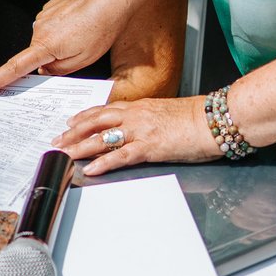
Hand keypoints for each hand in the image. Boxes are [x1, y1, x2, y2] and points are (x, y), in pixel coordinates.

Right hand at [0, 0, 122, 95]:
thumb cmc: (100, 26)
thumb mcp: (83, 60)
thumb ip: (58, 71)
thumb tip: (44, 72)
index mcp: (45, 46)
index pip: (16, 68)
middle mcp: (39, 29)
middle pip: (37, 56)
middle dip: (51, 61)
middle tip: (76, 55)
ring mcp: (43, 17)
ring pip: (46, 42)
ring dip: (59, 45)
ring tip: (83, 37)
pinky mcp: (49, 8)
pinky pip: (52, 27)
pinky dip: (62, 32)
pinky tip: (79, 26)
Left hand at [56, 95, 218, 173]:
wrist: (217, 119)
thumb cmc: (198, 118)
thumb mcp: (168, 113)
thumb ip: (150, 118)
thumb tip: (141, 127)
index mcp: (141, 106)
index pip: (105, 109)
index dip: (84, 117)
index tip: (69, 123)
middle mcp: (136, 115)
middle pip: (96, 122)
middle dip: (74, 132)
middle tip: (57, 141)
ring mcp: (142, 131)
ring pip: (103, 137)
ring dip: (81, 147)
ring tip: (64, 155)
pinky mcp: (151, 147)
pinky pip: (122, 155)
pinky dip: (104, 162)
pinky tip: (92, 169)